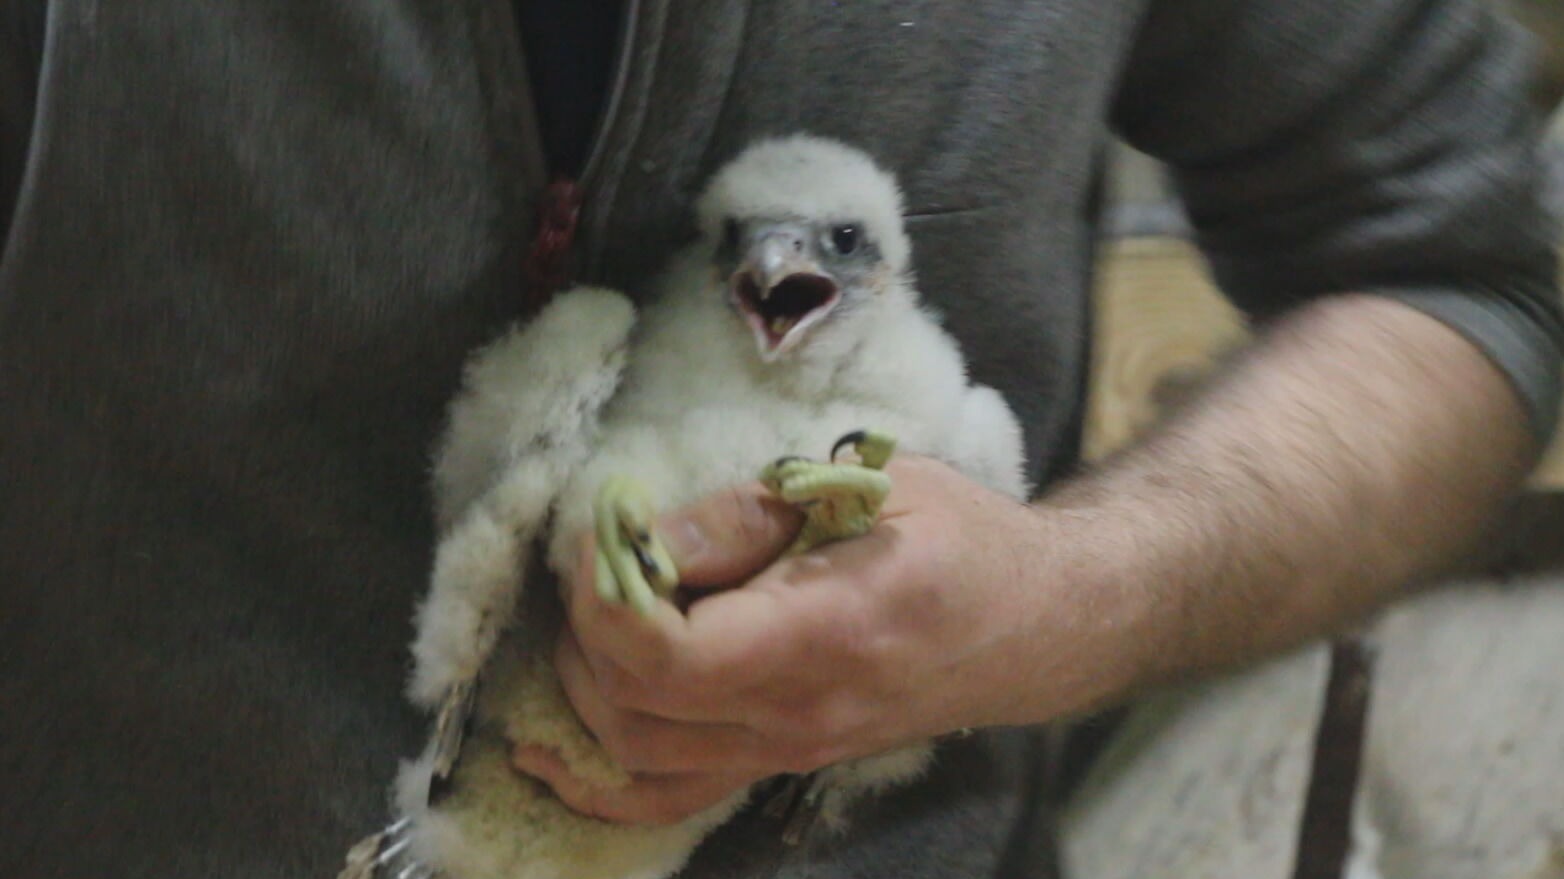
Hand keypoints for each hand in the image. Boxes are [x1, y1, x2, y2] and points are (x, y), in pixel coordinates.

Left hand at [512, 456, 1081, 824]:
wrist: (1033, 624)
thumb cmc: (960, 537)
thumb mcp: (873, 487)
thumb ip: (747, 515)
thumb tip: (639, 535)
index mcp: (828, 633)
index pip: (669, 656)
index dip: (605, 597)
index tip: (605, 531)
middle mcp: (802, 713)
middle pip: (637, 707)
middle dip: (587, 629)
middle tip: (599, 557)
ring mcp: (790, 752)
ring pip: (638, 755)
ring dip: (586, 687)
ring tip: (594, 616)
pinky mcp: (782, 763)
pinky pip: (671, 799)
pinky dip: (601, 781)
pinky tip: (550, 748)